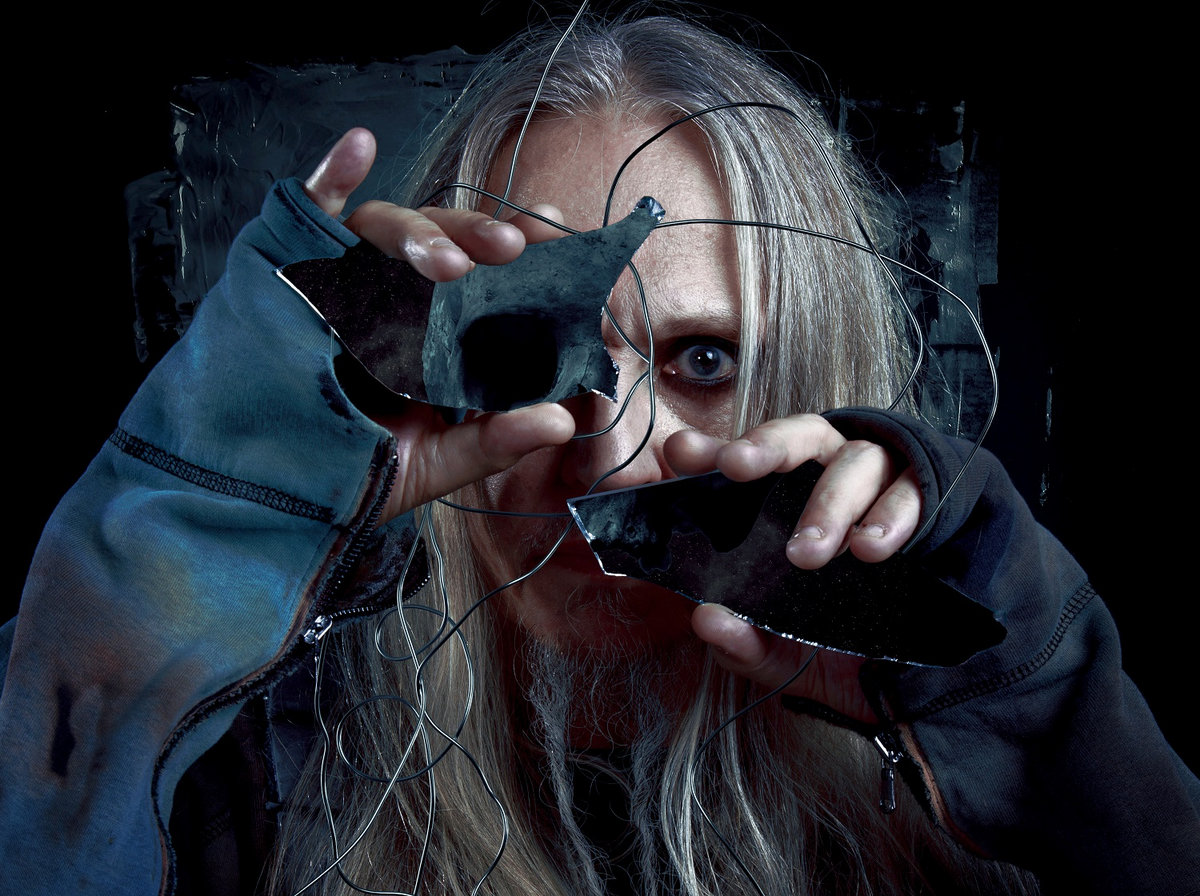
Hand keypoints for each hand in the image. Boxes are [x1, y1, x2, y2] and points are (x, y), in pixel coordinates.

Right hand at [303, 128, 575, 520]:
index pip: (485, 274)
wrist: (268, 498)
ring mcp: (341, 280)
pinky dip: (327, 177)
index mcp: (434, 329)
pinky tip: (359, 146)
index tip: (562, 238)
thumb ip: (493, 442)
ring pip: (381, 228)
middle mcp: (393, 295)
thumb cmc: (354, 473)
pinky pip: (305, 215)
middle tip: (513, 248)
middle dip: (477, 232)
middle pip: (440, 238)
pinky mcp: (288, 274)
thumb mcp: (432, 463)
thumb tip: (563, 421)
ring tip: (449, 264)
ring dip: (416, 232)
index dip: (523, 248)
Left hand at [664, 413, 922, 724]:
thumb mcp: (783, 657)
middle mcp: (828, 479)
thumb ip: (742, 644)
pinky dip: (892, 516)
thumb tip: (707, 621)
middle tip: (738, 468)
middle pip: (800, 436)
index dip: (710, 451)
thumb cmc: (836, 650)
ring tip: (808, 553)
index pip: (743, 461)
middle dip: (767, 445)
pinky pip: (914, 493)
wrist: (916, 682)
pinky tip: (870, 549)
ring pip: (857, 461)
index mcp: (782, 504)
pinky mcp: (930, 505)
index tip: (681, 453)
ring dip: (830, 502)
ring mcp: (881, 486)